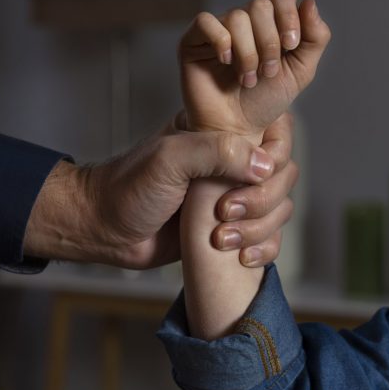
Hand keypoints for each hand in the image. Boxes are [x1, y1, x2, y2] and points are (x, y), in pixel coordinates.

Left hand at [23, 113, 296, 268]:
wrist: (105, 230)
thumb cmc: (128, 188)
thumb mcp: (169, 158)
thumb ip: (216, 152)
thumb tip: (265, 166)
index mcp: (220, 133)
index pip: (275, 132)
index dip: (273, 155)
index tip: (251, 175)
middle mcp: (232, 162)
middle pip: (283, 175)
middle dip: (262, 200)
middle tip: (225, 212)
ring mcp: (233, 196)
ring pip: (279, 209)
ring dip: (259, 228)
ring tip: (221, 239)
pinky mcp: (230, 229)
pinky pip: (268, 238)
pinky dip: (264, 249)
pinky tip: (242, 257)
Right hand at [179, 0, 330, 135]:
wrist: (237, 129)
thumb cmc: (265, 102)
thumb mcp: (300, 71)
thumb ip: (315, 38)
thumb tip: (310, 1)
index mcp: (269, 23)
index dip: (288, 15)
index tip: (291, 45)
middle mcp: (243, 21)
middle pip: (260, 5)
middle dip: (269, 42)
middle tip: (267, 72)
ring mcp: (218, 29)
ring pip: (237, 17)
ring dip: (248, 53)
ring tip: (247, 80)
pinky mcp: (193, 41)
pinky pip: (206, 21)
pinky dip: (221, 41)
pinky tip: (225, 62)